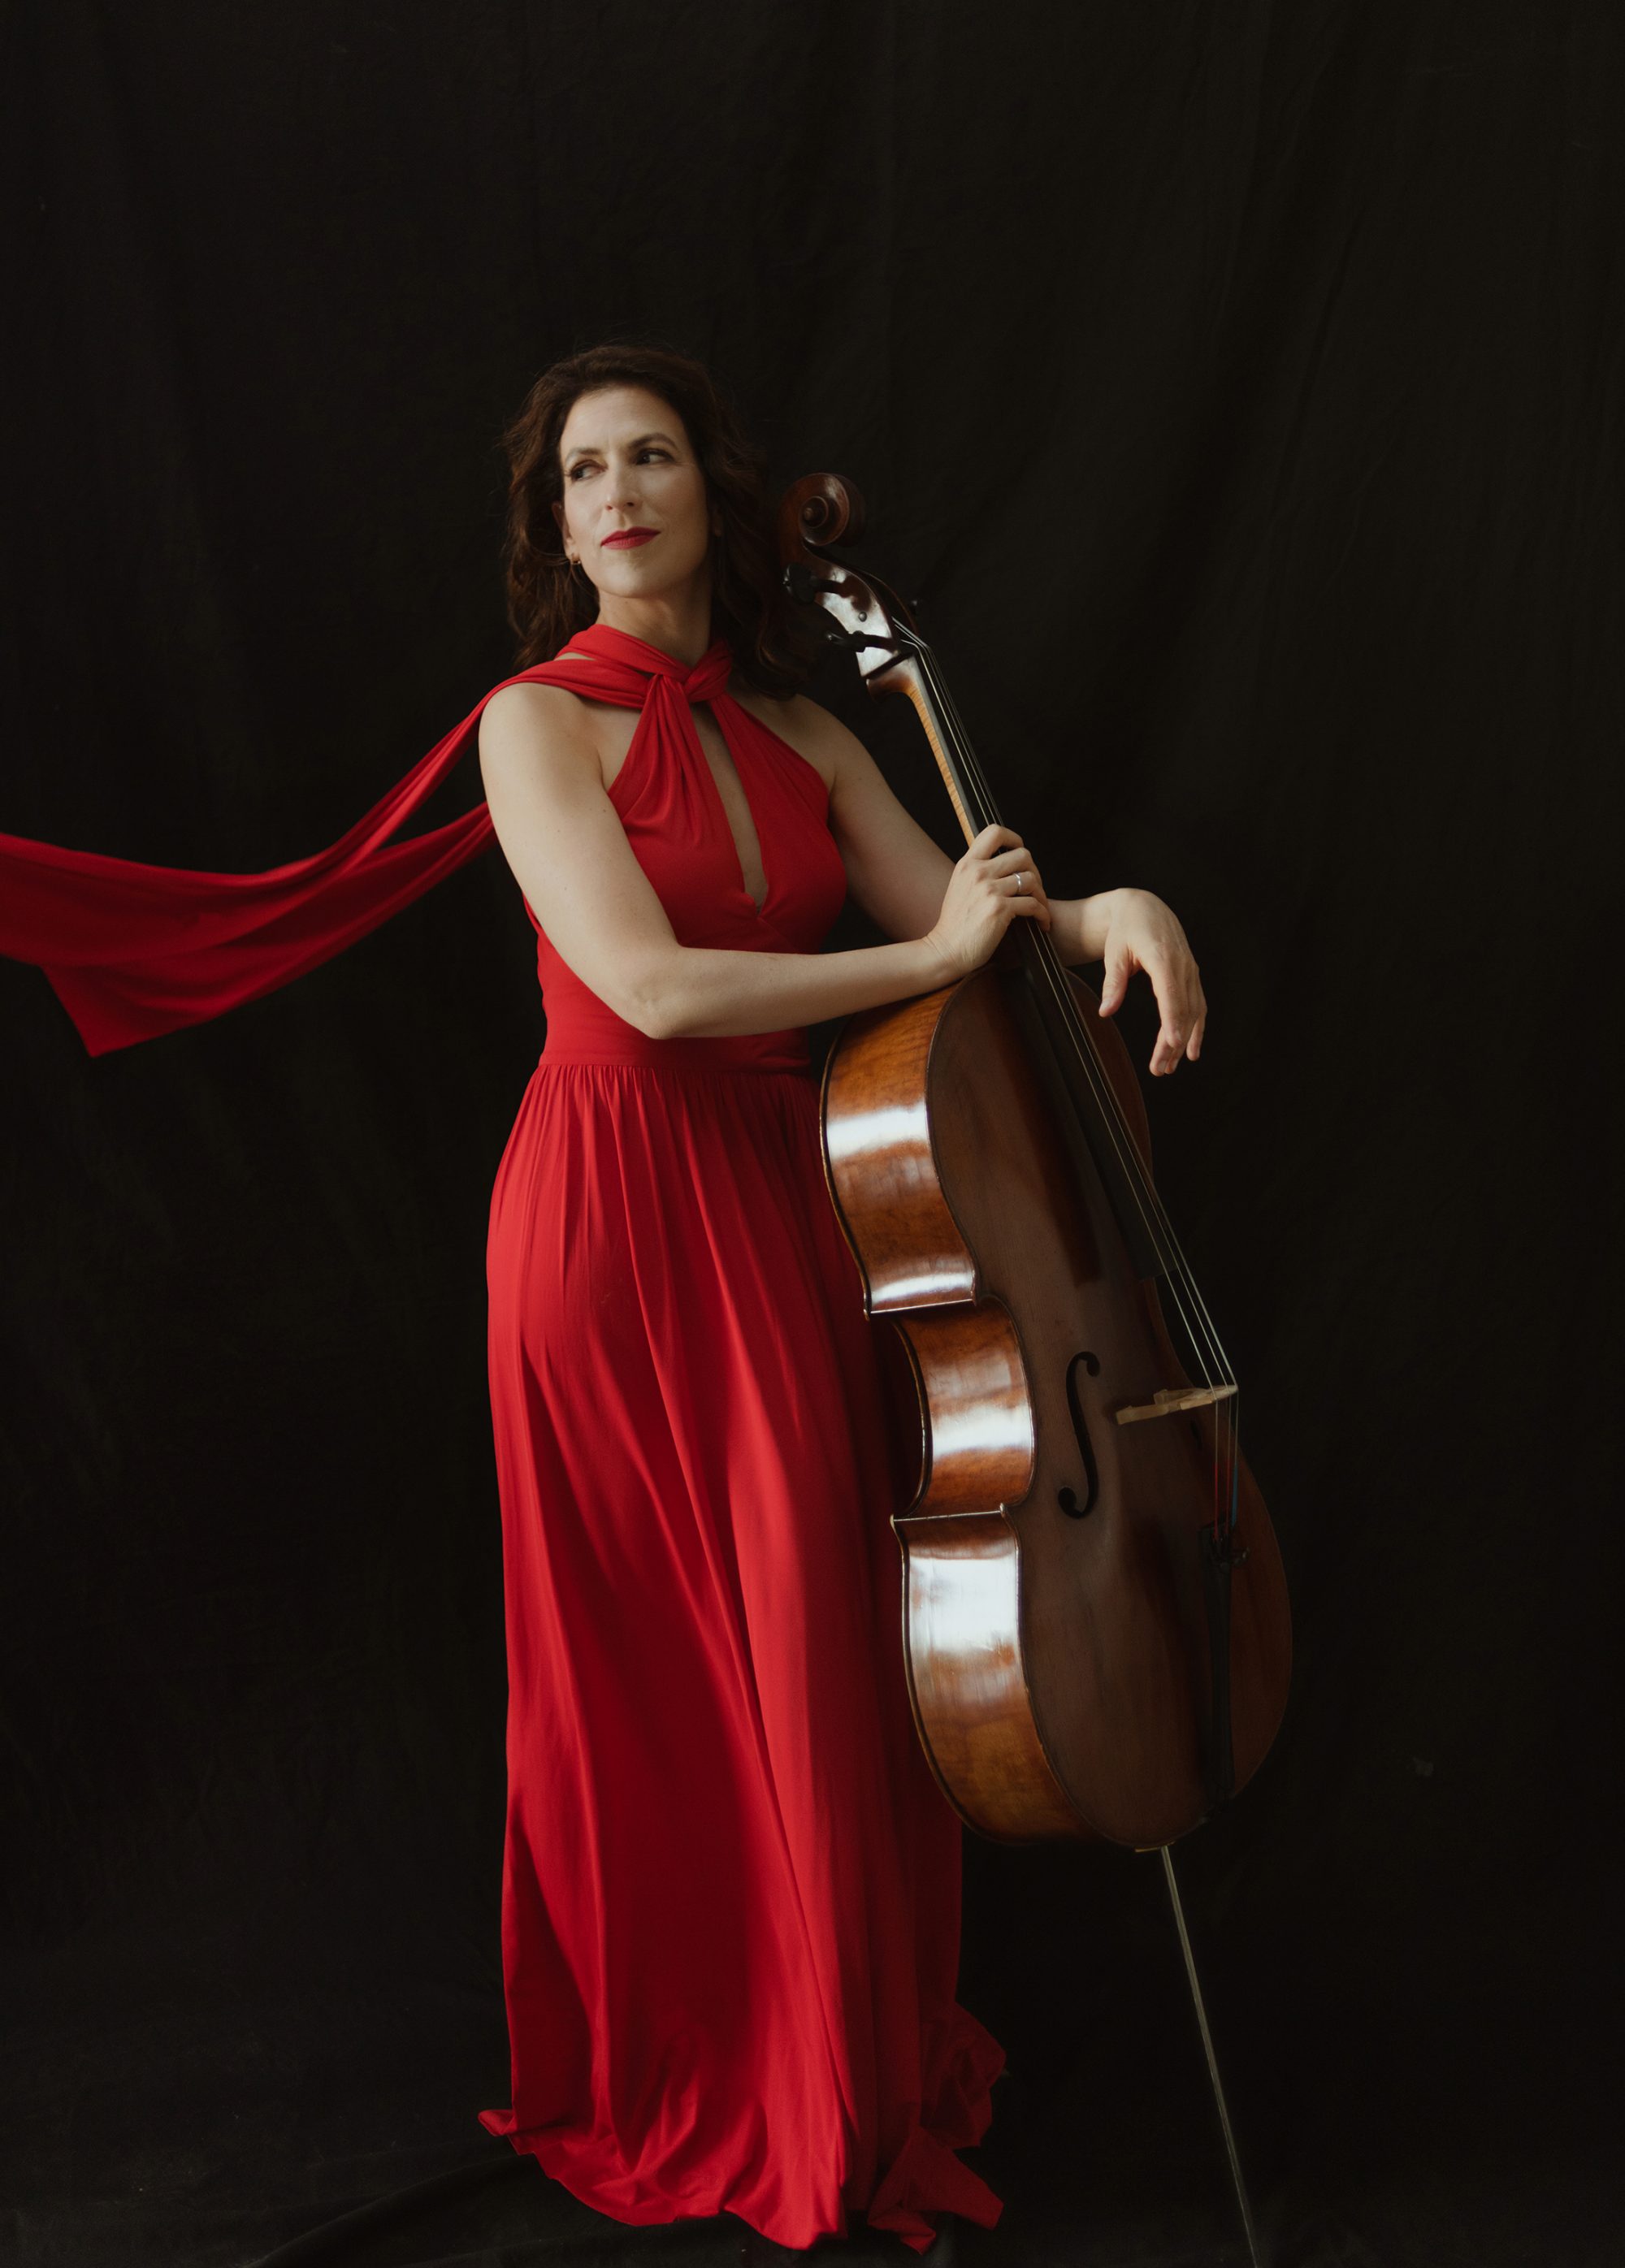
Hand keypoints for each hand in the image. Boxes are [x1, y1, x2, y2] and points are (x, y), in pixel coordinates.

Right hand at [923, 824, 1051, 979]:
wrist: (945, 950)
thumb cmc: (954, 924)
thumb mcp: (959, 887)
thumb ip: (977, 872)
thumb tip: (1002, 864)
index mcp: (967, 864)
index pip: (994, 832)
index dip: (1014, 838)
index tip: (1020, 853)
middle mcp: (978, 872)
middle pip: (1023, 855)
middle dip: (1034, 871)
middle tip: (1034, 888)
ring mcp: (989, 890)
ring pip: (1031, 879)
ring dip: (1042, 895)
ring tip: (1040, 907)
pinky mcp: (999, 909)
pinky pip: (1033, 904)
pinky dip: (1043, 914)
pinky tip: (1041, 922)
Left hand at [1096, 888, 1206, 1074]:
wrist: (1144, 908)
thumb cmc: (1126, 929)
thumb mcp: (1114, 952)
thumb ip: (1113, 982)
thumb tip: (1105, 1011)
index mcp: (1162, 956)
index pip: (1170, 992)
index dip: (1172, 1019)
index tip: (1172, 1043)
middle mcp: (1182, 964)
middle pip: (1182, 1009)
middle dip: (1172, 1042)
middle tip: (1159, 1069)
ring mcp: (1190, 970)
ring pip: (1192, 1011)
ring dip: (1183, 1041)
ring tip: (1168, 1067)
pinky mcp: (1192, 975)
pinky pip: (1198, 1005)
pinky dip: (1196, 1029)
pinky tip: (1190, 1050)